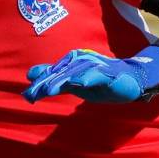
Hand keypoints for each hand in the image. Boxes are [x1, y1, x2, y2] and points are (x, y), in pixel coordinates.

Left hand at [22, 46, 158, 103]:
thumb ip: (53, 77)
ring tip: (49, 89)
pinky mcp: (108, 73)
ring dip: (62, 80)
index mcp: (72, 62)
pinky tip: (80, 84)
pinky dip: (88, 78)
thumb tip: (30, 75)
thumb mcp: (73, 80)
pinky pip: (97, 75)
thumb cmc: (100, 79)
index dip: (39, 85)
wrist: (131, 79)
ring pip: (75, 73)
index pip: (53, 74)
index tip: (27, 96)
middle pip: (60, 73)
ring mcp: (95, 66)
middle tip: (33, 95)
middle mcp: (81, 61)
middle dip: (46, 84)